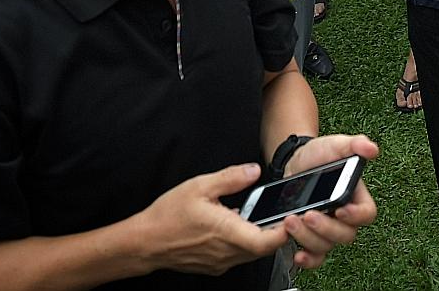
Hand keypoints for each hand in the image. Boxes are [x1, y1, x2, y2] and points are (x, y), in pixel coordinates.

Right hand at [133, 164, 287, 275]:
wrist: (145, 242)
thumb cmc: (168, 216)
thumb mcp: (199, 185)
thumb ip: (230, 178)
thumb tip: (253, 171)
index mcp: (226, 232)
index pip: (267, 241)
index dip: (285, 231)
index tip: (293, 217)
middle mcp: (226, 252)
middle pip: (264, 248)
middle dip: (276, 232)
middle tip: (281, 213)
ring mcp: (220, 262)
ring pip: (252, 254)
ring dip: (260, 238)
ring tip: (258, 217)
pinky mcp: (214, 266)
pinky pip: (238, 257)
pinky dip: (245, 243)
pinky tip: (236, 226)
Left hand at [277, 135, 380, 270]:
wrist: (295, 163)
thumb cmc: (319, 155)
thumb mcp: (334, 145)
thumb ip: (353, 145)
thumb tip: (371, 149)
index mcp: (356, 197)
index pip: (367, 214)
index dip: (356, 216)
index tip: (340, 210)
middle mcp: (344, 218)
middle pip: (345, 235)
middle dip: (326, 228)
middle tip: (307, 215)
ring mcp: (327, 230)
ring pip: (326, 246)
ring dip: (308, 238)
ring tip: (290, 220)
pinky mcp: (310, 238)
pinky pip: (315, 258)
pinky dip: (307, 260)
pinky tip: (297, 255)